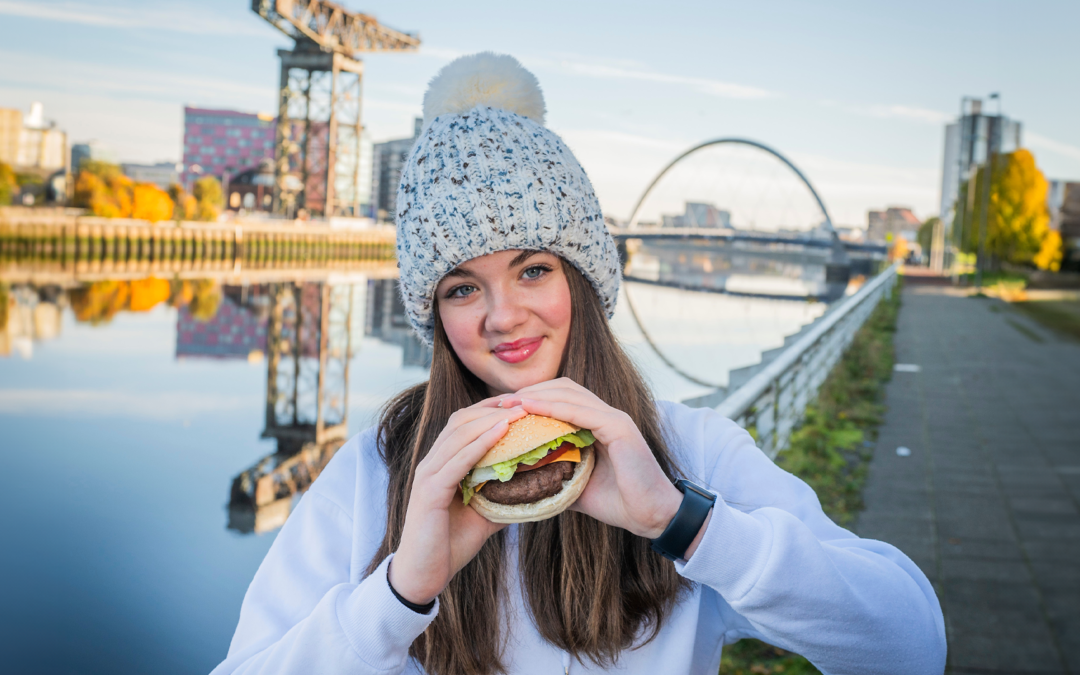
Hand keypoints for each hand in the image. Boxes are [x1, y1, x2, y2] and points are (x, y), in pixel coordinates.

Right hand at [388, 396, 526, 604]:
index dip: (491, 409)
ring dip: (491, 420)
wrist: (422, 576)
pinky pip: (457, 460)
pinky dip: (480, 444)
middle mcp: (431, 463)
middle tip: (526, 402)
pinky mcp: (429, 492)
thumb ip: (503, 496)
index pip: (464, 423)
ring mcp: (428, 475)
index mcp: (441, 464)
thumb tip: (537, 489)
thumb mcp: (484, 514)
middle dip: (494, 408)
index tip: (522, 404)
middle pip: (462, 421)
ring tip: (519, 412)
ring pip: (459, 435)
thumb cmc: (450, 544)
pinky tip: (501, 433)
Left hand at [499, 378, 682, 539]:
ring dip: (536, 395)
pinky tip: (530, 408)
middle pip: (561, 388)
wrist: (651, 517)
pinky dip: (553, 407)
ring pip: (569, 393)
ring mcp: (614, 418)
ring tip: (508, 403)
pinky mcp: (619, 427)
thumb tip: (520, 476)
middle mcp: (606, 414)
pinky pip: (580, 411)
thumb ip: (554, 472)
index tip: (501, 410)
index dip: (531, 399)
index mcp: (597, 424)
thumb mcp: (575, 484)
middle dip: (529, 392)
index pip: (560, 398)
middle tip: (498, 403)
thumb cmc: (617, 502)